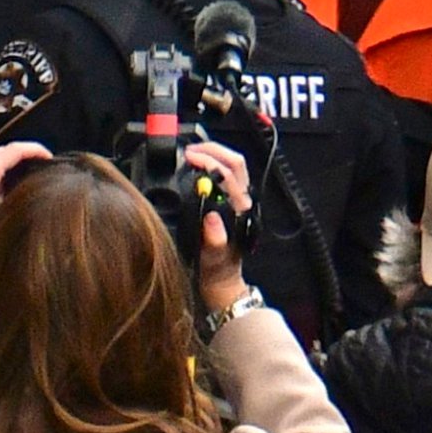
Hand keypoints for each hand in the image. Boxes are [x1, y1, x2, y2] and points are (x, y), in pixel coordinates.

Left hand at [0, 143, 50, 288]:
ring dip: (11, 163)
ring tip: (27, 177)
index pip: (18, 149)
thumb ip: (12, 200)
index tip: (50, 157)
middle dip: (25, 156)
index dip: (37, 150)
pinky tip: (5, 186)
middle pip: (6, 150)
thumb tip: (24, 195)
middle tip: (42, 167)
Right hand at [184, 140, 253, 314]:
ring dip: (215, 154)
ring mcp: (237, 202)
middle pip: (236, 163)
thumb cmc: (218, 271)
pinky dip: (213, 164)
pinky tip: (196, 166)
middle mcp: (242, 203)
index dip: (209, 162)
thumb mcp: (213, 258)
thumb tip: (212, 219)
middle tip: (190, 150)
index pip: (229, 175)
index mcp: (240, 212)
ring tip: (192, 153)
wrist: (222, 282)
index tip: (189, 158)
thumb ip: (214, 240)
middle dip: (214, 150)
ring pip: (234, 167)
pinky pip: (226, 176)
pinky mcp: (231, 204)